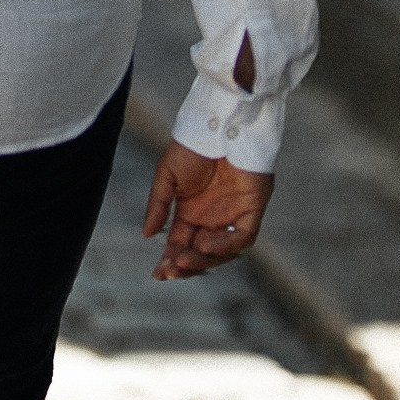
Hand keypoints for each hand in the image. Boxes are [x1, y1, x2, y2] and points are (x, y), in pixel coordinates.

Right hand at [143, 142, 272, 279]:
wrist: (219, 126)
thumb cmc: (193, 146)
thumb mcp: (167, 177)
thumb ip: (158, 205)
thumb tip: (147, 235)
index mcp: (191, 212)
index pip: (181, 244)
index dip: (170, 260)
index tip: (158, 273)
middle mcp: (212, 218)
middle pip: (199, 253)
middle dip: (185, 265)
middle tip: (170, 270)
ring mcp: (232, 216)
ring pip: (221, 252)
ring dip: (203, 260)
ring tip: (184, 260)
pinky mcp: (252, 210)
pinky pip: (242, 237)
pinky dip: (225, 245)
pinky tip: (205, 244)